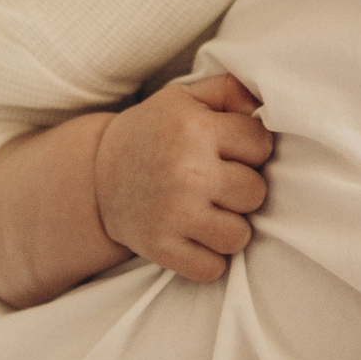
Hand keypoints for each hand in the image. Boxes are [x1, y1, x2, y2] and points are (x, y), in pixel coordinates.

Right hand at [93, 71, 274, 283]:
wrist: (95, 175)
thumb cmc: (153, 133)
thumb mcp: (185, 98)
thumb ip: (230, 90)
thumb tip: (265, 104)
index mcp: (194, 128)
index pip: (261, 145)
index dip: (250, 149)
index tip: (229, 151)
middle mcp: (187, 171)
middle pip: (255, 193)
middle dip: (241, 190)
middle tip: (216, 184)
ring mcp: (173, 214)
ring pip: (239, 236)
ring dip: (229, 228)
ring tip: (208, 212)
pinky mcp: (160, 248)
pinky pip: (212, 269)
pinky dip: (208, 259)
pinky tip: (195, 238)